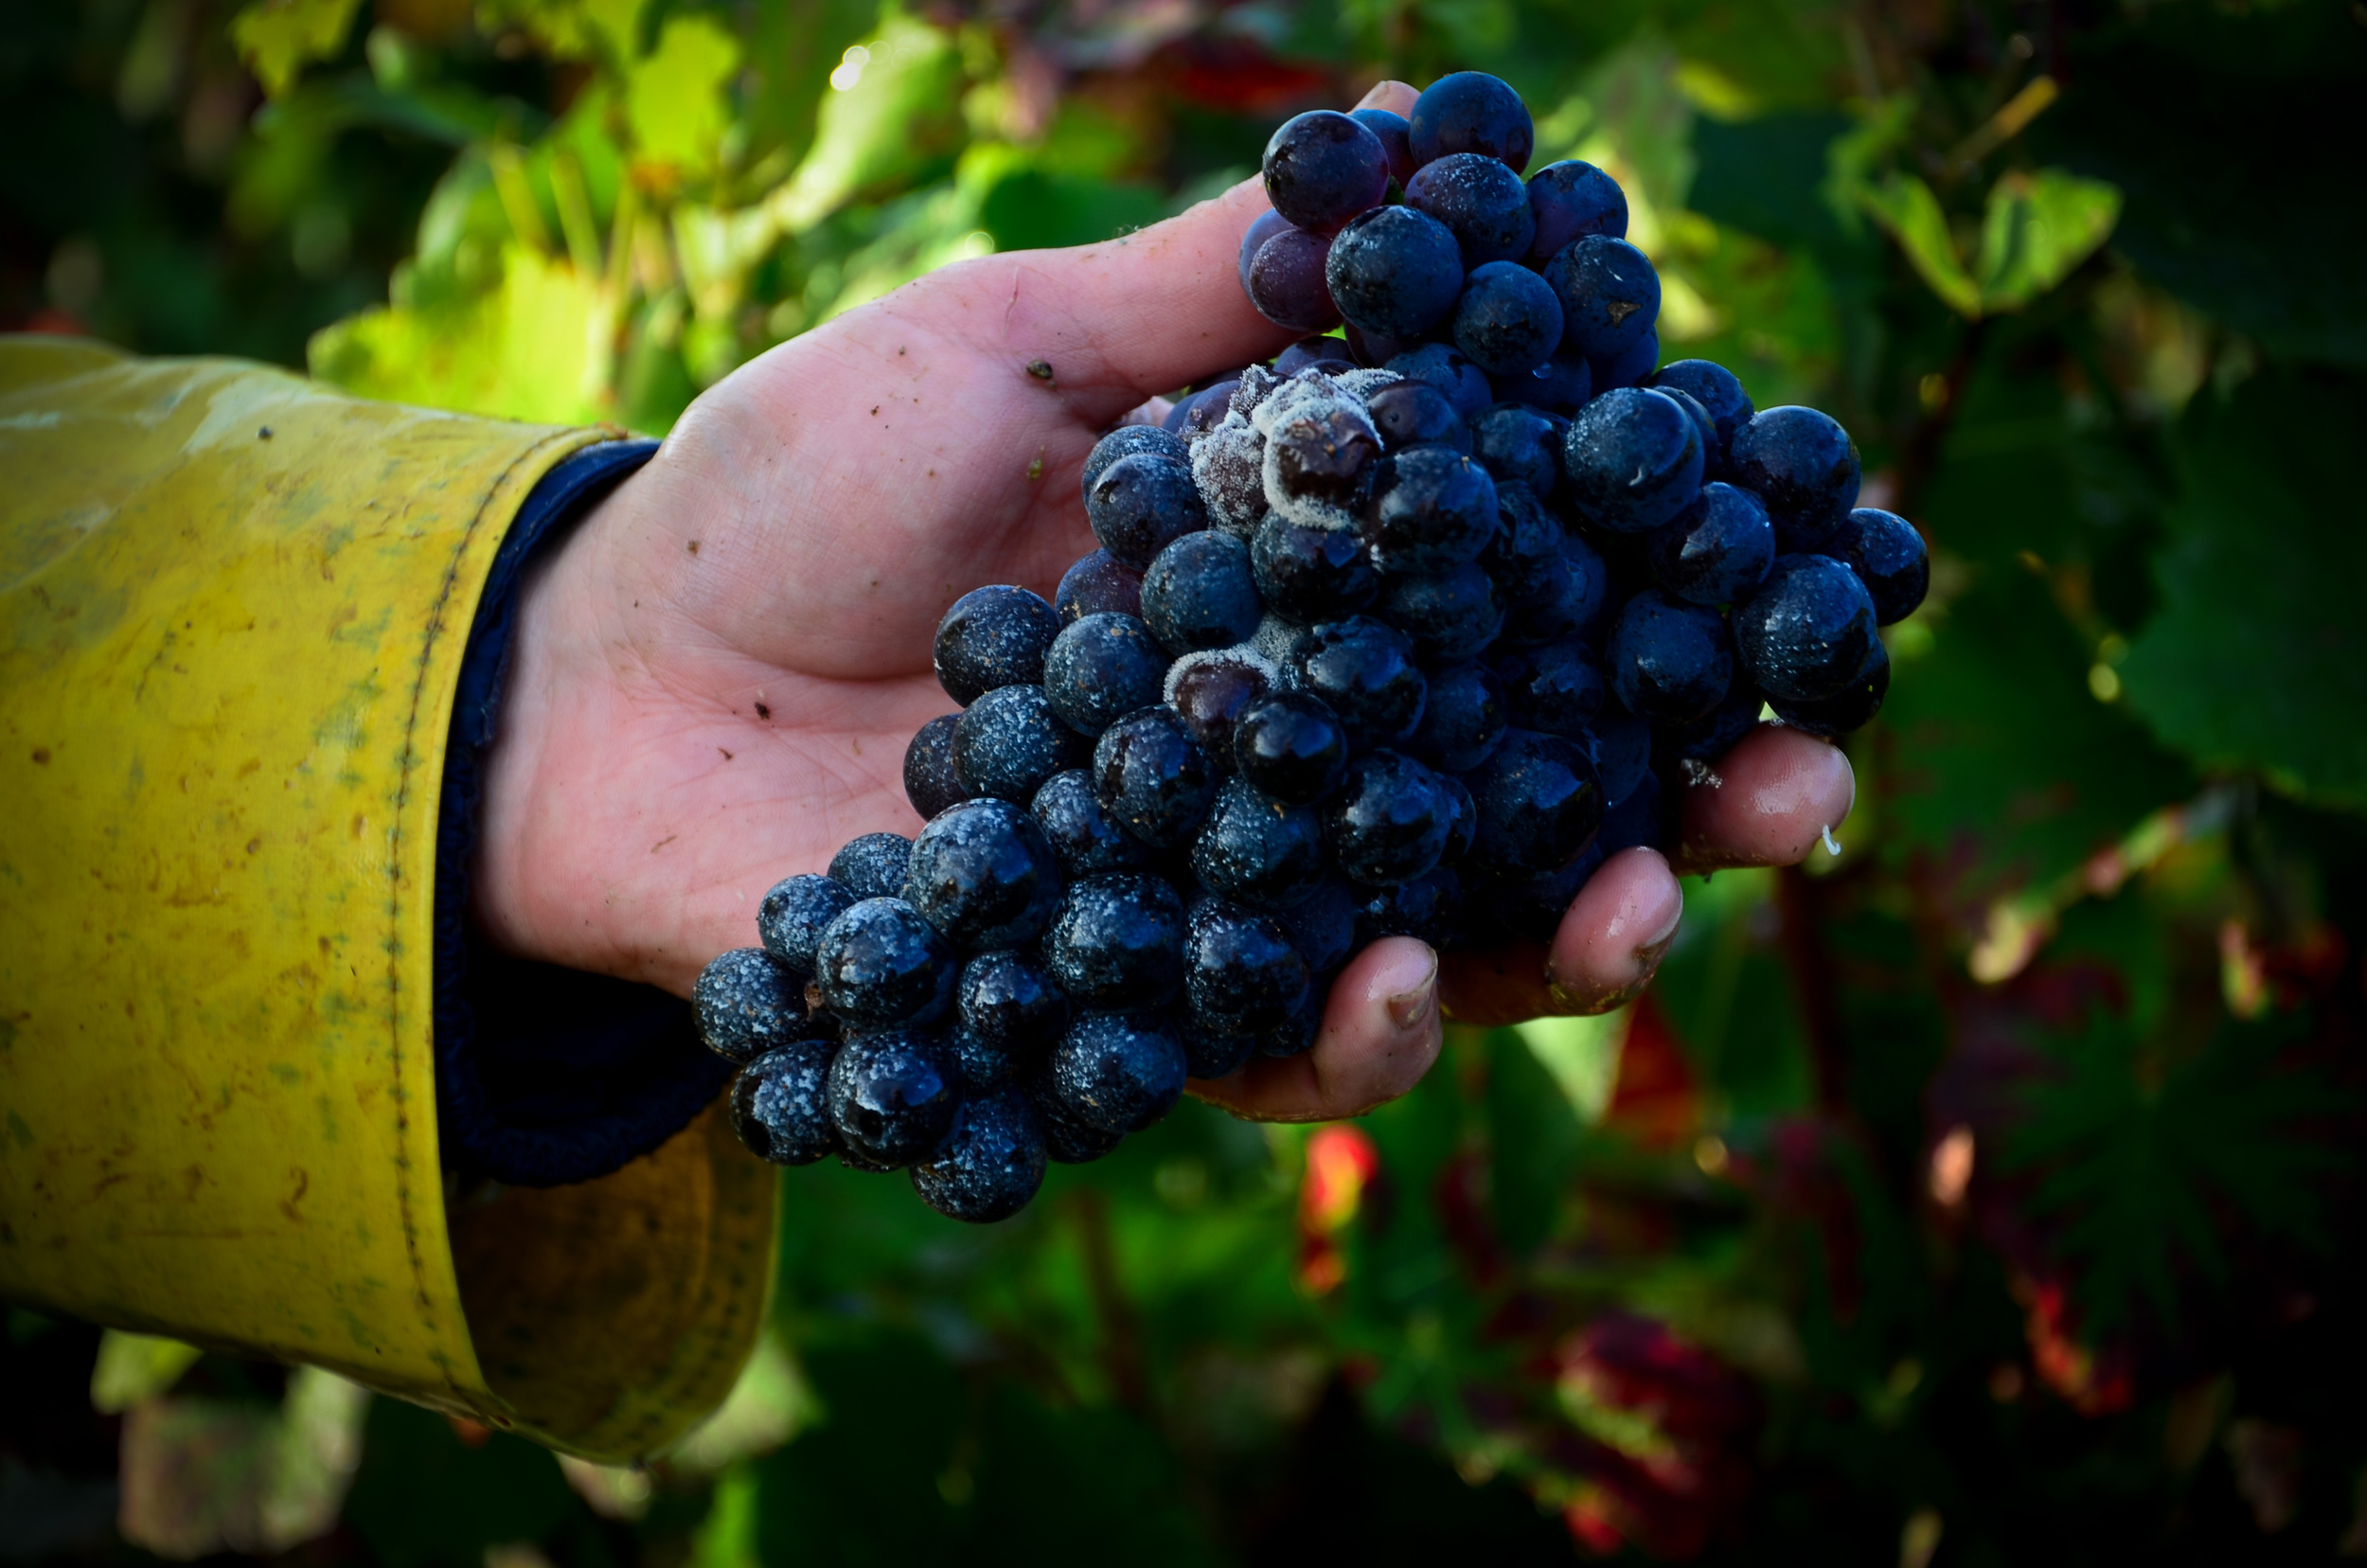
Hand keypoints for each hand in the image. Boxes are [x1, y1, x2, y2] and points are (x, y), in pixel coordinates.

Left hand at [472, 82, 1855, 1123]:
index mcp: (1300, 593)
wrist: (605, 668)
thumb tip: (1417, 153)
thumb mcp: (1006, 346)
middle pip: (1530, 800)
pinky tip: (1380, 990)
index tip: (1804, 592)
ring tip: (1638, 916)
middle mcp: (1291, 756)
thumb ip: (1205, 301)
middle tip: (1797, 803)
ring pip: (1437, 946)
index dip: (1672, 610)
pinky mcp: (1116, 1009)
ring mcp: (1215, 894)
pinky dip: (1336, 1037)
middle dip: (1682, 812)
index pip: (1531, 613)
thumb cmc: (797, 485)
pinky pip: (1256, 1052)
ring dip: (1552, 948)